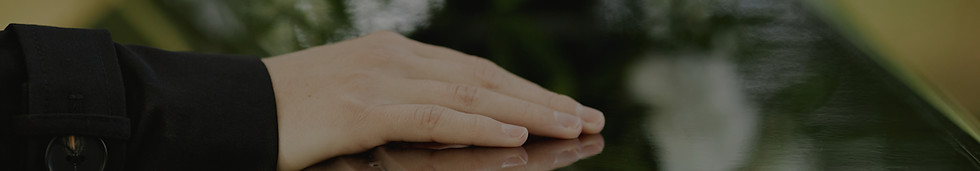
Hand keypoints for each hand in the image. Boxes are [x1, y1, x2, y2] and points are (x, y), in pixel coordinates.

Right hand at [261, 31, 604, 169]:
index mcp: (395, 54)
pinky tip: (516, 134)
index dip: (524, 88)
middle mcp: (395, 58)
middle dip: (542, 98)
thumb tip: (451, 125)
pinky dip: (480, 123)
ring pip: (472, 93)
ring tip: (572, 124)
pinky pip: (435, 116)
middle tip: (589, 116)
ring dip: (528, 110)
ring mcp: (380, 80)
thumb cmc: (290, 115)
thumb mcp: (353, 101)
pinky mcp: (364, 108)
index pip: (474, 70)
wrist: (232, 112)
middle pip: (485, 77)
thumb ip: (401, 107)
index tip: (564, 105)